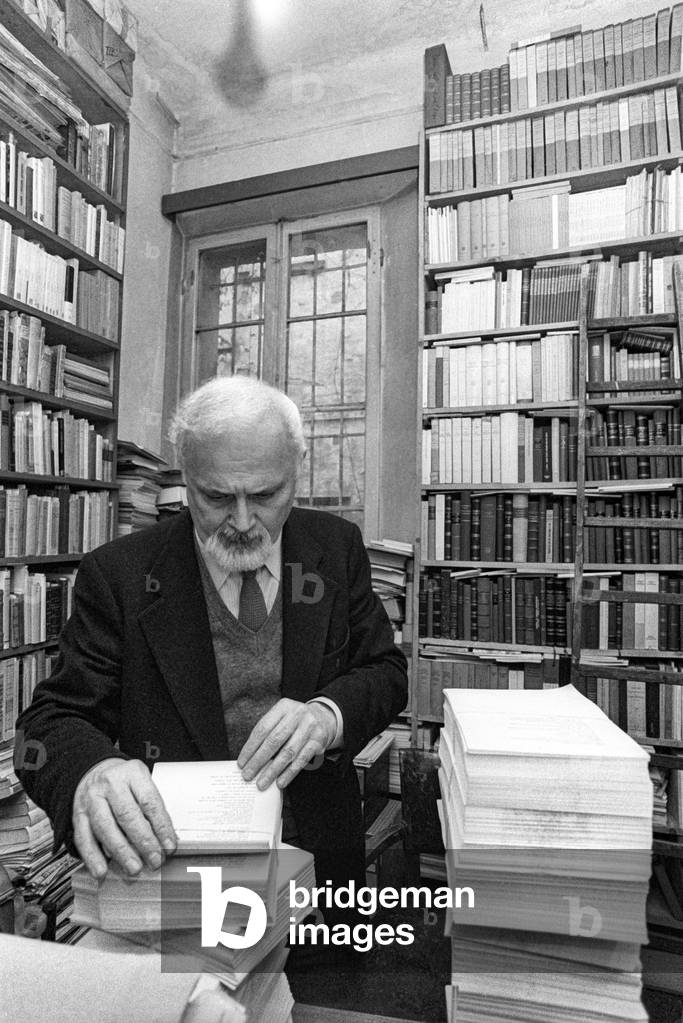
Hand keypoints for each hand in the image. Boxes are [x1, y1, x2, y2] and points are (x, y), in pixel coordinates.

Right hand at [72, 758, 176, 879]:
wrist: (96, 771)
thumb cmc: (125, 782)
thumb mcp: (143, 784)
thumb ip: (153, 810)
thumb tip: (166, 840)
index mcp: (132, 773)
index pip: (149, 801)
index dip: (161, 826)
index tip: (169, 846)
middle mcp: (110, 784)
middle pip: (127, 815)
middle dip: (143, 842)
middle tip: (155, 860)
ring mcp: (91, 799)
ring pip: (105, 827)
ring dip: (121, 852)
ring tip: (134, 868)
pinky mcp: (78, 815)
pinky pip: (84, 838)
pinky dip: (93, 857)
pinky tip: (102, 871)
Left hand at [237, 699, 335, 790]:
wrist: (324, 717)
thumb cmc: (295, 721)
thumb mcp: (282, 717)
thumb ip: (268, 733)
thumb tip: (250, 758)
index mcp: (283, 707)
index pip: (262, 728)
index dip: (250, 747)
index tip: (241, 763)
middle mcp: (297, 714)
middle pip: (274, 740)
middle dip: (258, 760)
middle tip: (247, 775)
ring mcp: (309, 727)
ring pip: (288, 752)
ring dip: (273, 770)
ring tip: (262, 783)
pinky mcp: (319, 741)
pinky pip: (301, 760)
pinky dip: (289, 773)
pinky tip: (280, 782)